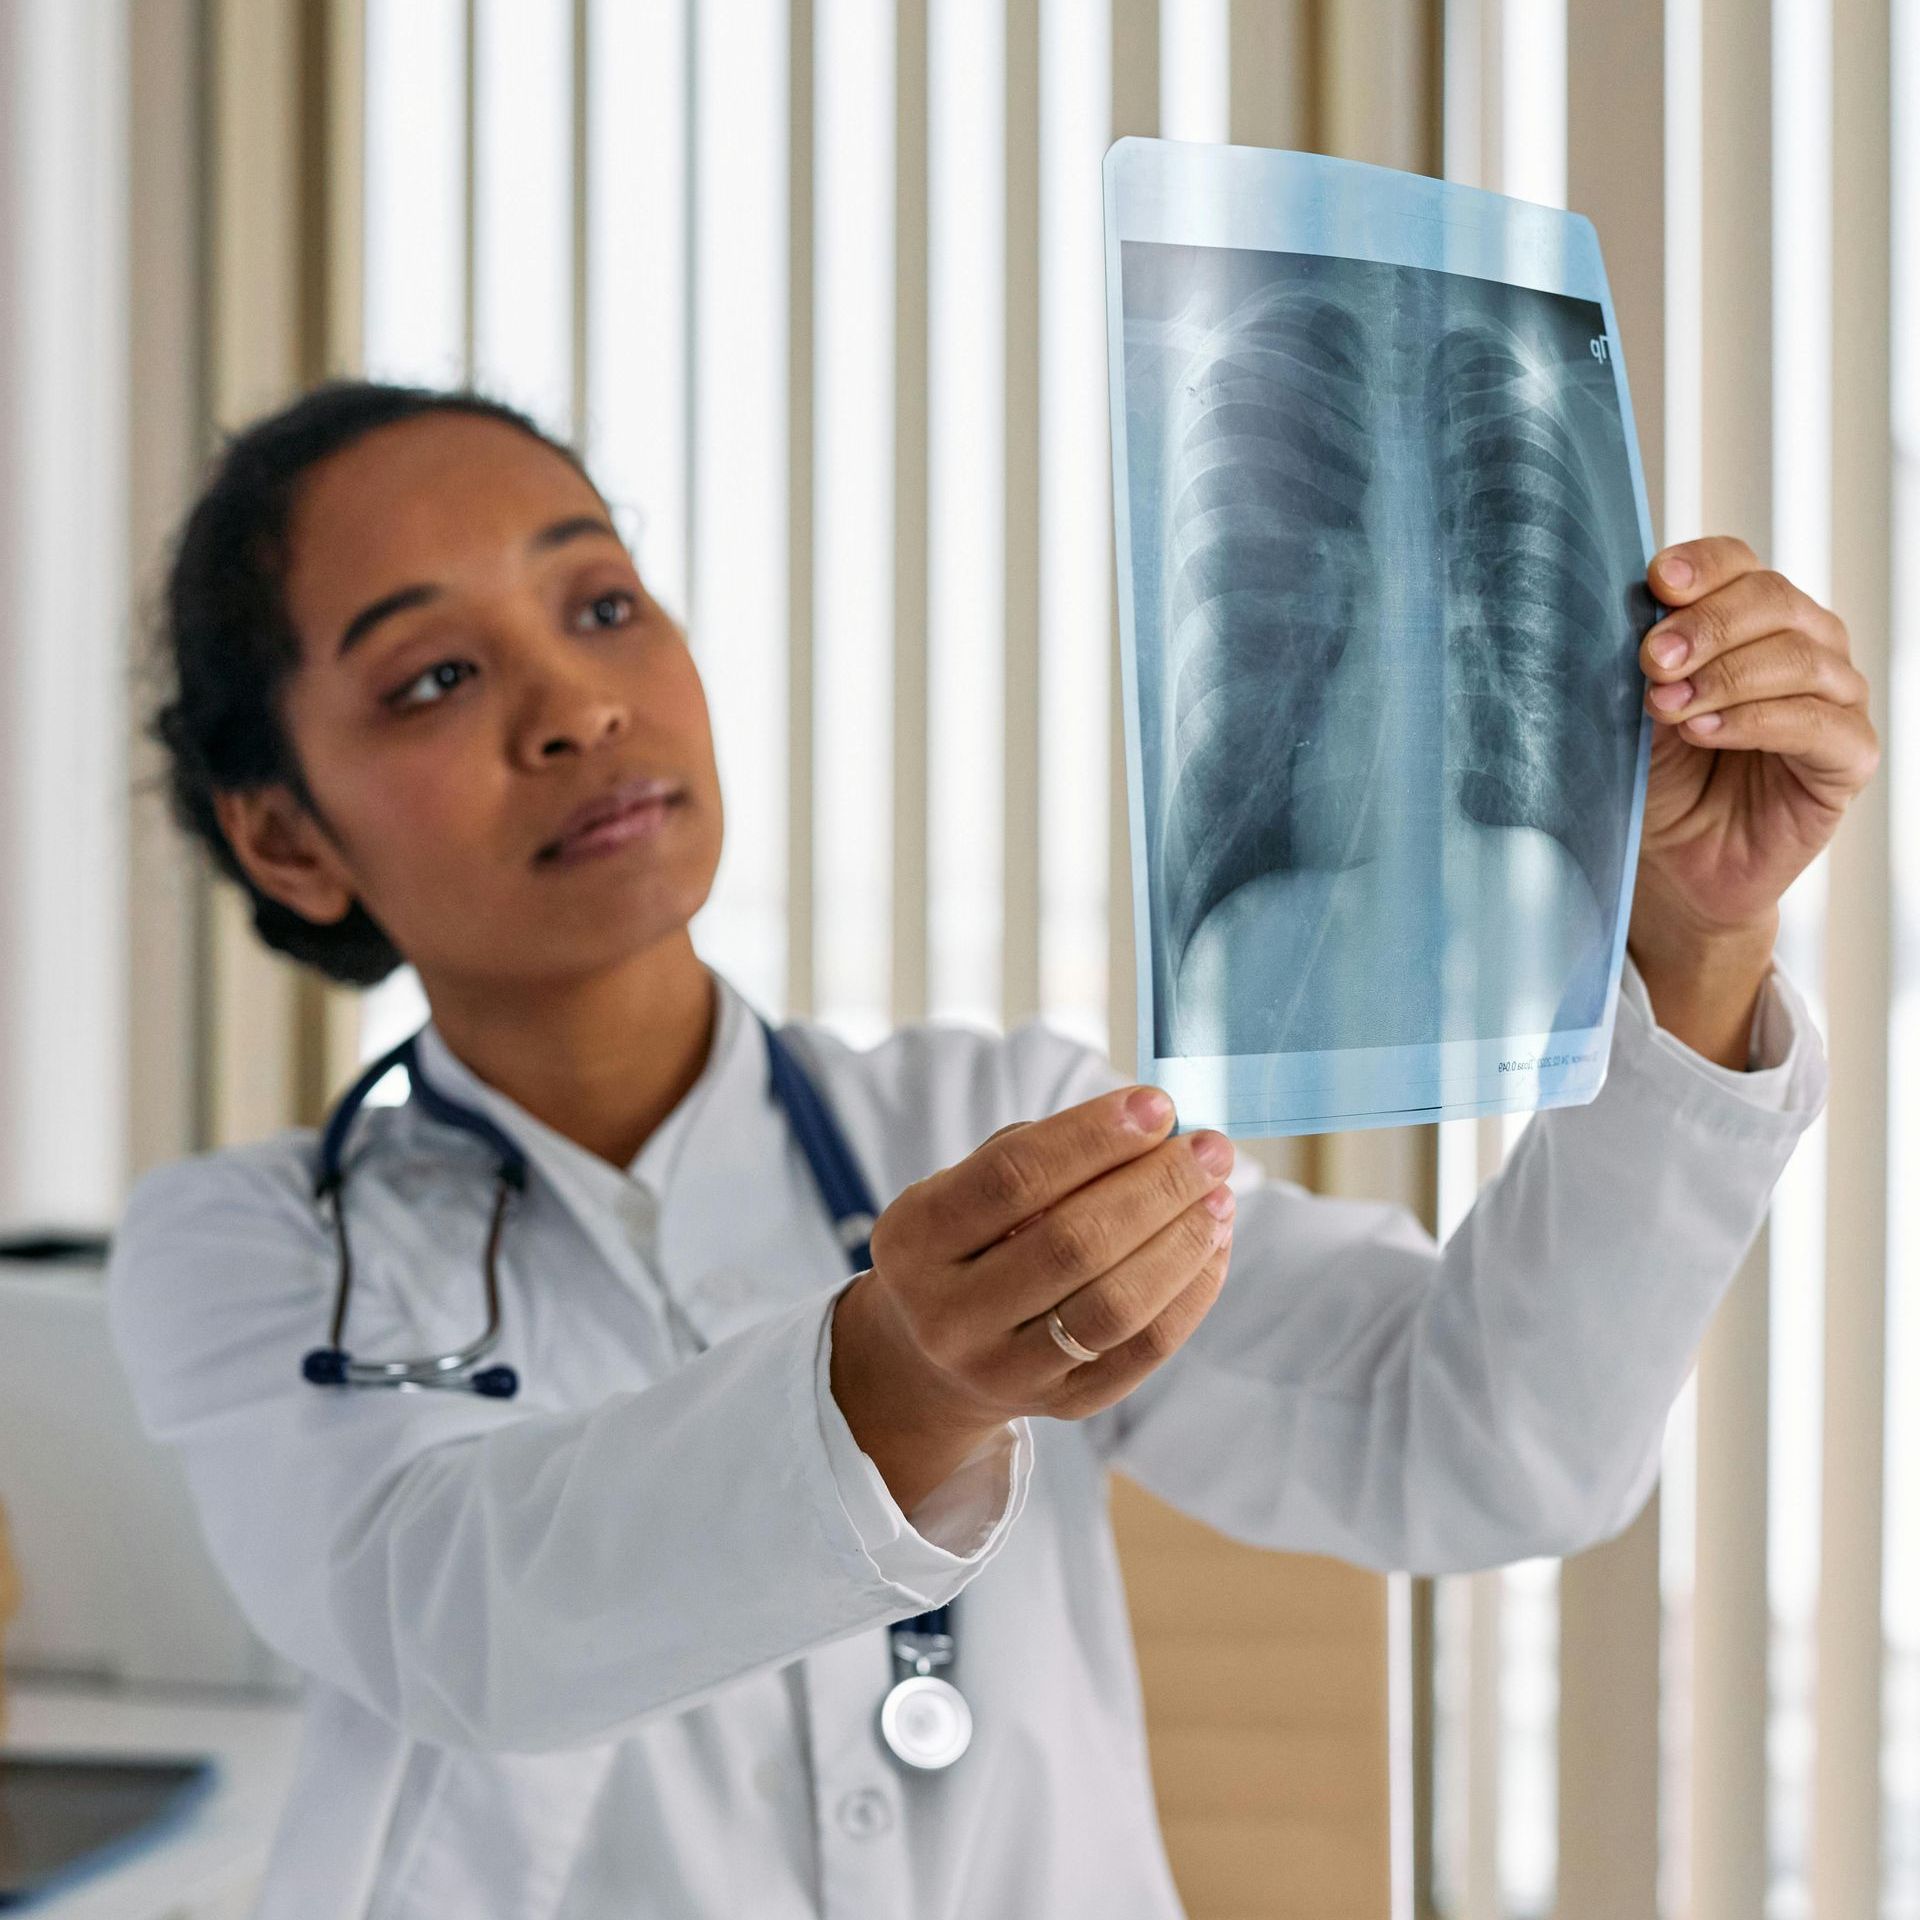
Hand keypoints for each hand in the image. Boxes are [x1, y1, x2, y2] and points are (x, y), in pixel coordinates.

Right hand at [830, 1087, 1235, 1512]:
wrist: (928, 1358)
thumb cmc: (966, 1242)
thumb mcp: (962, 1189)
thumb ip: (1038, 1154)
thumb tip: (1149, 1128)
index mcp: (913, 1239)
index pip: (1013, 1178)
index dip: (1092, 1137)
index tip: (1156, 1105)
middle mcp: (950, 1315)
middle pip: (1073, 1243)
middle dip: (1156, 1186)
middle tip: (1209, 1148)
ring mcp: (1005, 1371)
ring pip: (1115, 1305)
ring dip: (1182, 1242)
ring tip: (1219, 1197)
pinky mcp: (1064, 1405)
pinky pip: (1144, 1350)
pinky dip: (1192, 1292)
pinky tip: (1213, 1246)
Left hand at [1628, 536, 1879, 1061]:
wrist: (1672, 869)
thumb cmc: (1655, 781)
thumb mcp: (1633, 711)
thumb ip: (1642, 662)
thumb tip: (1628, 611)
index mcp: (1751, 621)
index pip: (1740, 565)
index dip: (1702, 567)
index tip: (1656, 582)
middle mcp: (1803, 648)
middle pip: (1773, 600)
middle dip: (1706, 625)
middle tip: (1651, 660)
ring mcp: (1833, 701)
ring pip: (1799, 657)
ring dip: (1727, 675)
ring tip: (1668, 705)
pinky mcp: (1846, 759)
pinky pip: (1818, 724)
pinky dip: (1758, 721)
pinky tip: (1707, 733)